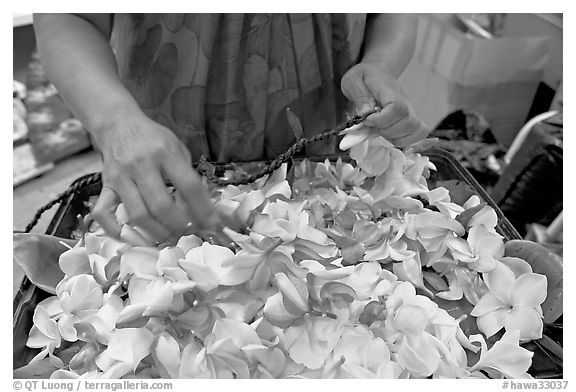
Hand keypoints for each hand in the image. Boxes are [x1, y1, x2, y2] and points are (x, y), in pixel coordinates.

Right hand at [91, 113, 215, 241]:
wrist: (118, 124)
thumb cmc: (153, 139)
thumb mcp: (178, 149)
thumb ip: (188, 176)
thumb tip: (200, 209)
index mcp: (165, 153)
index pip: (188, 186)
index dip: (203, 209)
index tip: (212, 224)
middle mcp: (141, 165)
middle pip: (161, 205)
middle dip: (179, 226)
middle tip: (189, 233)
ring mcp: (120, 177)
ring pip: (137, 214)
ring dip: (156, 232)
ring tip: (169, 237)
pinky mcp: (105, 186)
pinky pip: (104, 213)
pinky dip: (116, 230)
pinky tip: (132, 237)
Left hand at [341, 62, 427, 146]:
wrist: (375, 74)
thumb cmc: (364, 77)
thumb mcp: (352, 81)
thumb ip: (359, 96)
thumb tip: (365, 113)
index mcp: (389, 90)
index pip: (396, 107)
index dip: (381, 119)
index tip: (367, 119)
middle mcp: (405, 101)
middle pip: (407, 122)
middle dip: (385, 130)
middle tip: (371, 125)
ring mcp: (410, 111)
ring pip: (413, 131)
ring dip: (393, 137)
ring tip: (379, 129)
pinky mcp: (411, 120)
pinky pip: (418, 135)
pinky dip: (403, 140)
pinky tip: (388, 135)